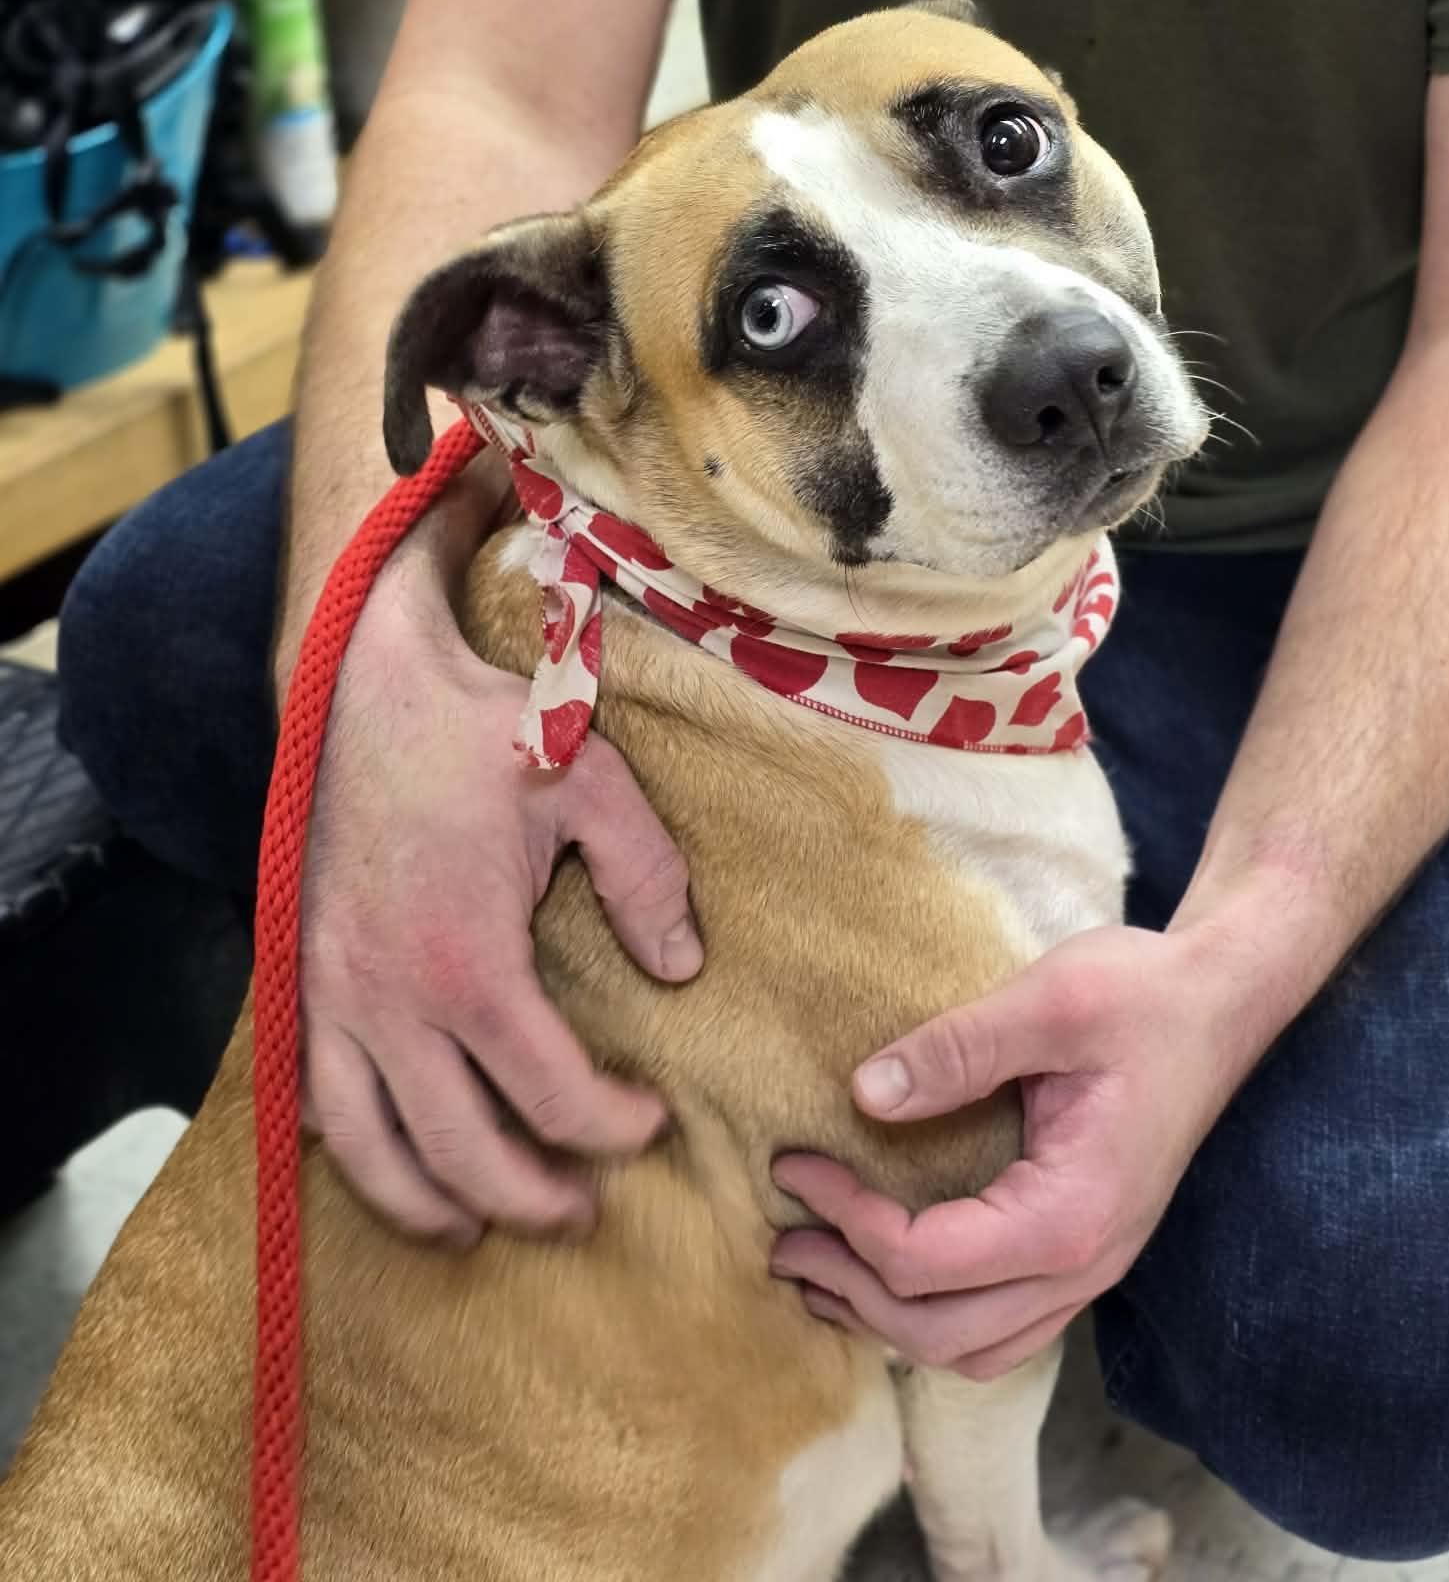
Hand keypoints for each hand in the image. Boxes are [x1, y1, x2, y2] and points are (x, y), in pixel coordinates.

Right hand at [297, 535, 700, 1247]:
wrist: (359, 688)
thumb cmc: (477, 731)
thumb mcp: (590, 782)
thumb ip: (647, 878)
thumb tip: (682, 966)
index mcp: (468, 964)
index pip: (550, 1094)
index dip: (611, 1127)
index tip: (653, 1120)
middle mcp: (389, 1001)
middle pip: (459, 1149)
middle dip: (526, 1196)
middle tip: (580, 1212)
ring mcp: (331, 997)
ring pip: (367, 1145)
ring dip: (422, 1203)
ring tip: (473, 1229)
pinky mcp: (299, 979)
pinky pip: (310, 1095)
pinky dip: (347, 1145)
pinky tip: (386, 1156)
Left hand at [771, 923, 1268, 1378]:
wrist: (1221, 1001)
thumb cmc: (1142, 995)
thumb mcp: (1049, 1001)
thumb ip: (957, 1049)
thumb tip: (862, 1094)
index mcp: (1070, 1213)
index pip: (926, 1261)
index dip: (845, 1221)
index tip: (794, 1164)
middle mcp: (1084, 1264)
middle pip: (940, 1333)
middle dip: (850, 1293)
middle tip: (783, 1240)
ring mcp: (1090, 1267)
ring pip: (972, 1349)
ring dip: (887, 1323)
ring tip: (820, 1276)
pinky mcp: (1084, 1251)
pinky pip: (999, 1325)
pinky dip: (933, 1316)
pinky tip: (891, 1274)